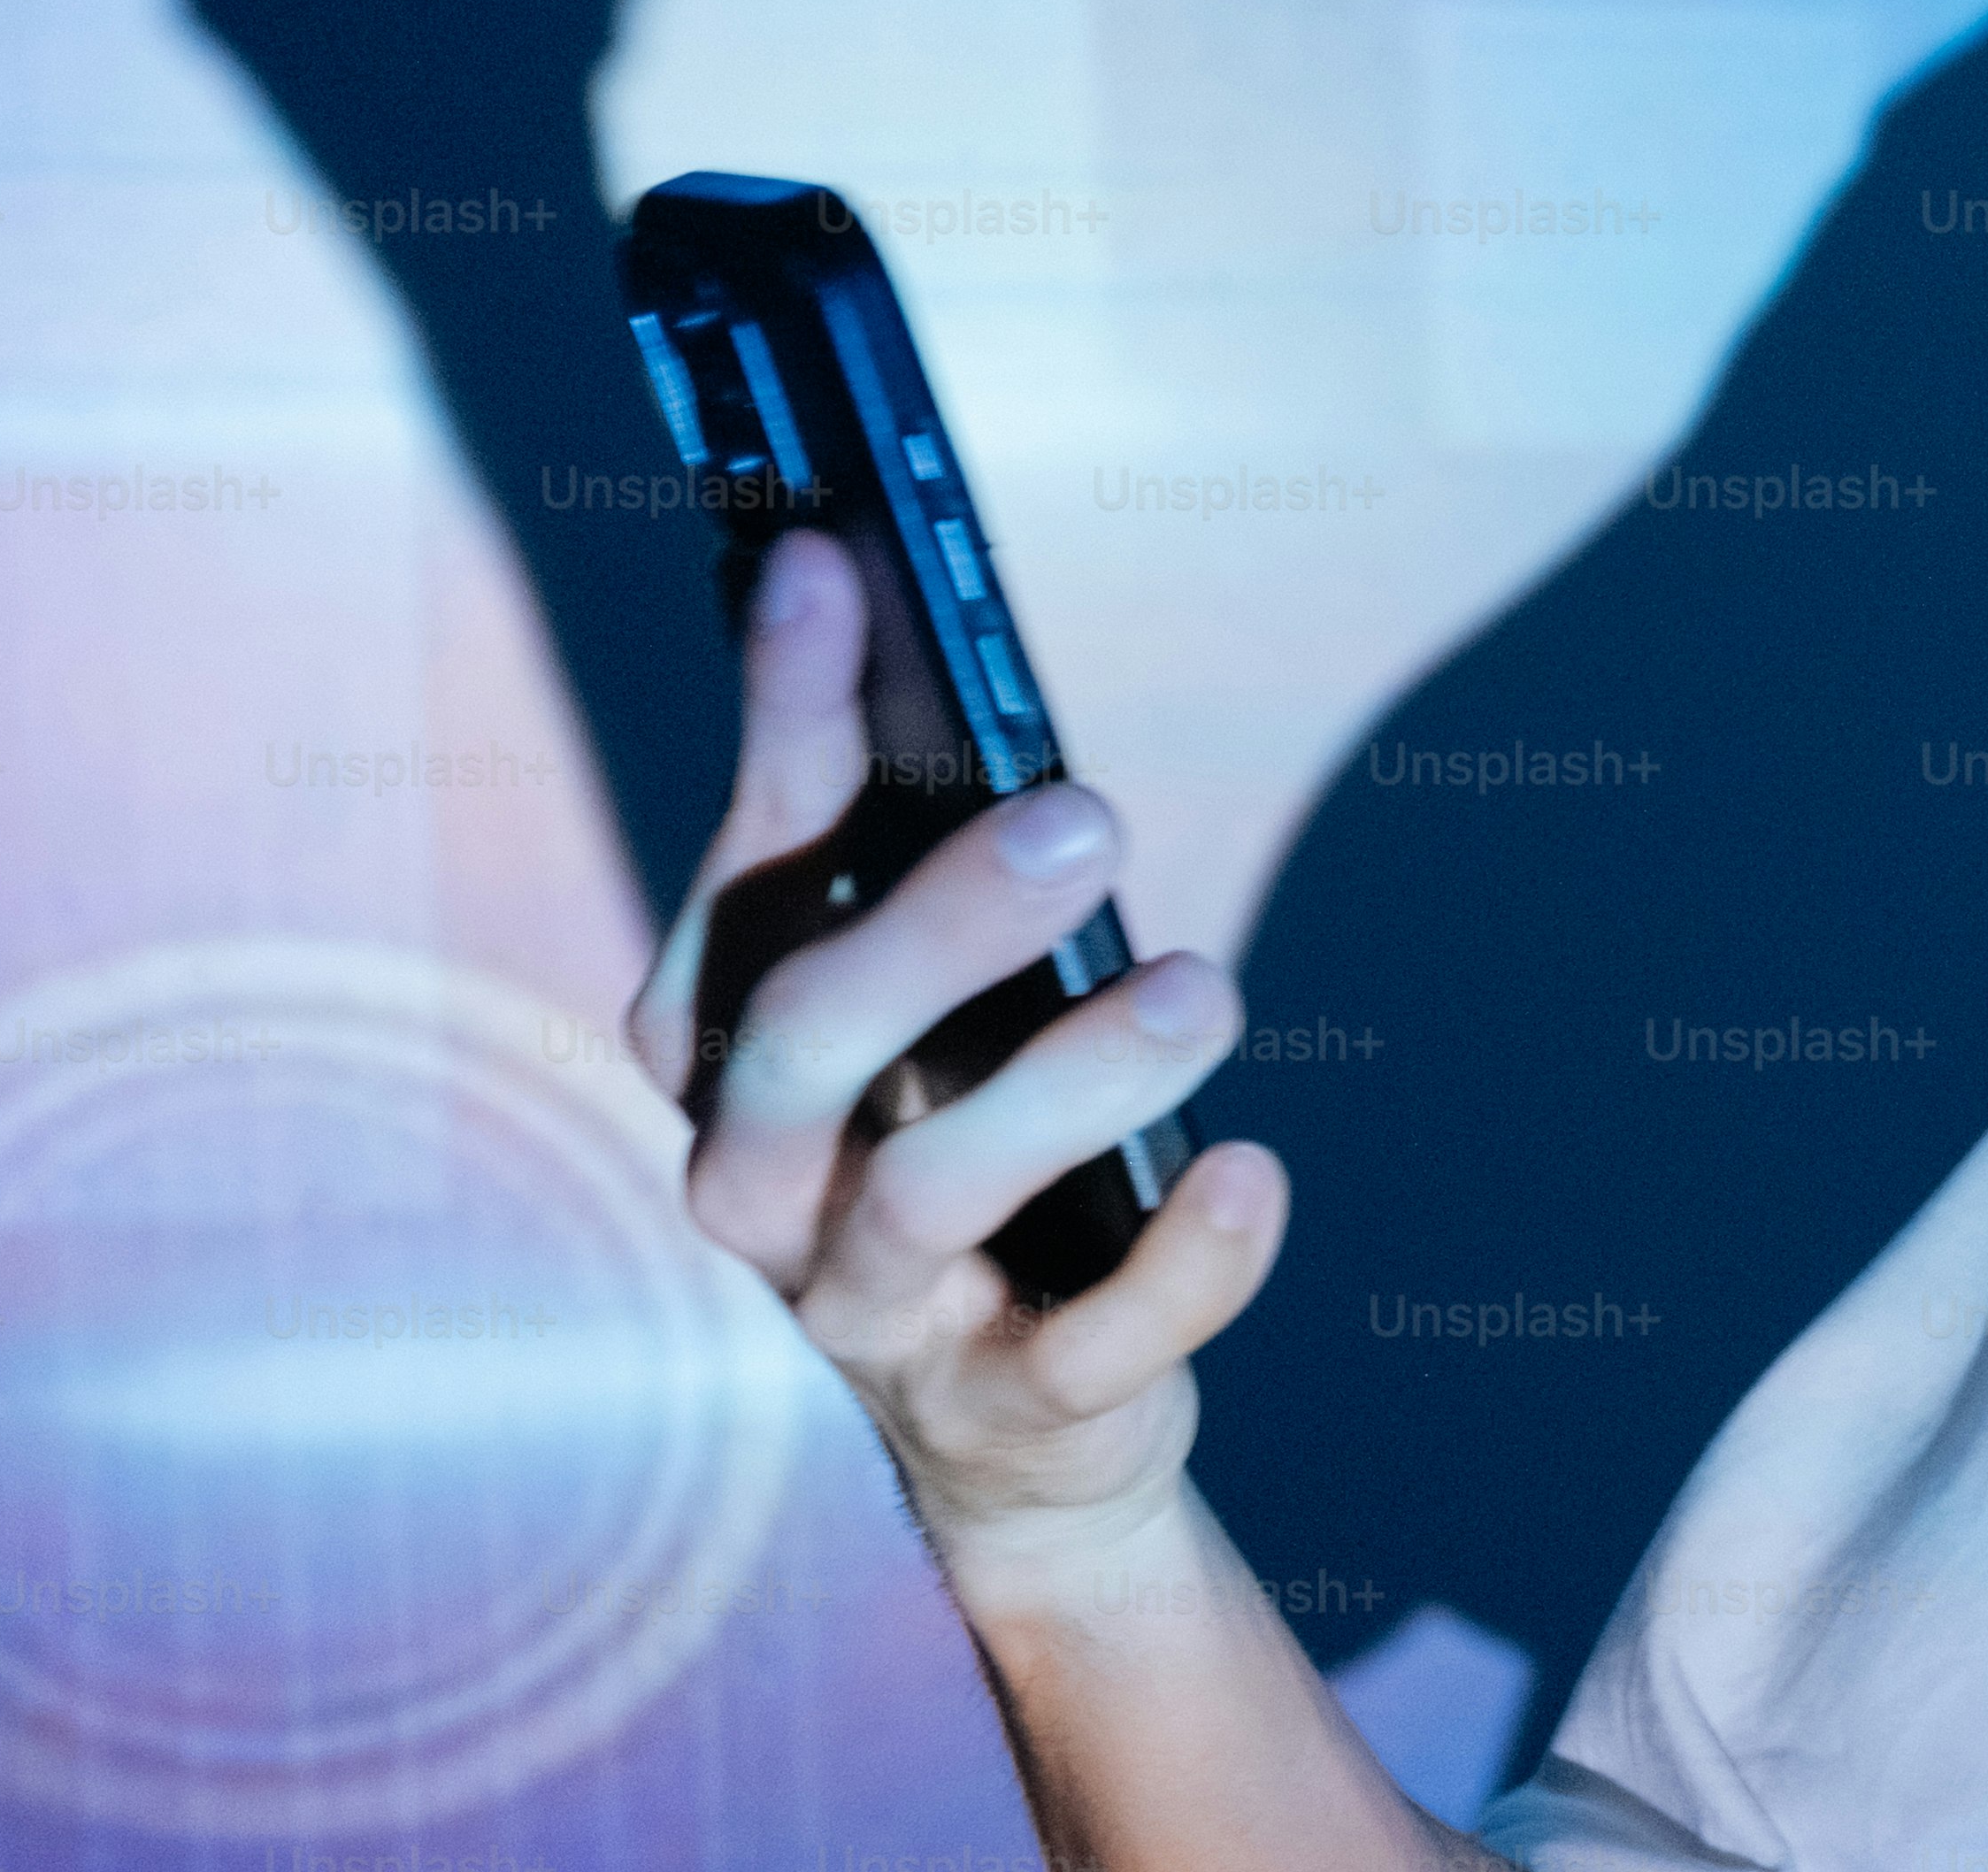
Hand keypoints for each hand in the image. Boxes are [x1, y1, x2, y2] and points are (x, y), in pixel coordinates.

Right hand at [631, 529, 1290, 1608]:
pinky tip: (1251, 1175)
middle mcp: (766, 1181)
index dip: (779, 716)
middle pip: (804, 1040)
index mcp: (735, 1050)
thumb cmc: (972, 1137)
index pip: (743, 866)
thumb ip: (915, 844)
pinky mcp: (1004, 1411)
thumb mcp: (939, 1000)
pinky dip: (1179, 1265)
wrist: (1027, 1427)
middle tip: (1087, 815)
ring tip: (1204, 987)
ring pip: (928, 1194)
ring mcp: (873, 1311)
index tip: (831, 560)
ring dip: (1075, 1079)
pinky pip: (1084, 1348)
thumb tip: (905, 598)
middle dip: (938, 917)